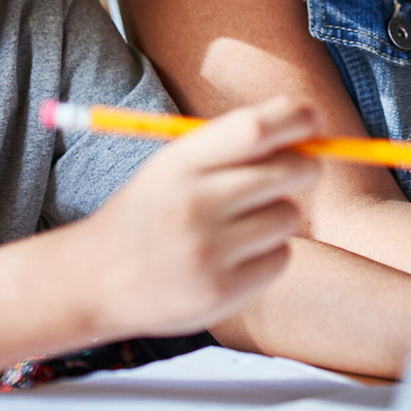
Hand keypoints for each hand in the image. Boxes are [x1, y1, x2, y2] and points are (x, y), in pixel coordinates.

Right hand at [87, 96, 320, 338]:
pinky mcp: (223, 293)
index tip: (313, 117)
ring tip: (247, 219)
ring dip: (281, 211)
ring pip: (288, 216)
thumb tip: (306, 123)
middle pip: (286, 171)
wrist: (97, 279)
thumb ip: (231, 144)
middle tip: (301, 166)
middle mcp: (194, 205)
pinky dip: (272, 251)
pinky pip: (282, 257)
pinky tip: (239, 252)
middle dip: (306, 164)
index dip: (294, 118)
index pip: (253, 130)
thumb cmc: (150, 210)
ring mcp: (209, 253)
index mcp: (179, 163)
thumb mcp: (174, 165)